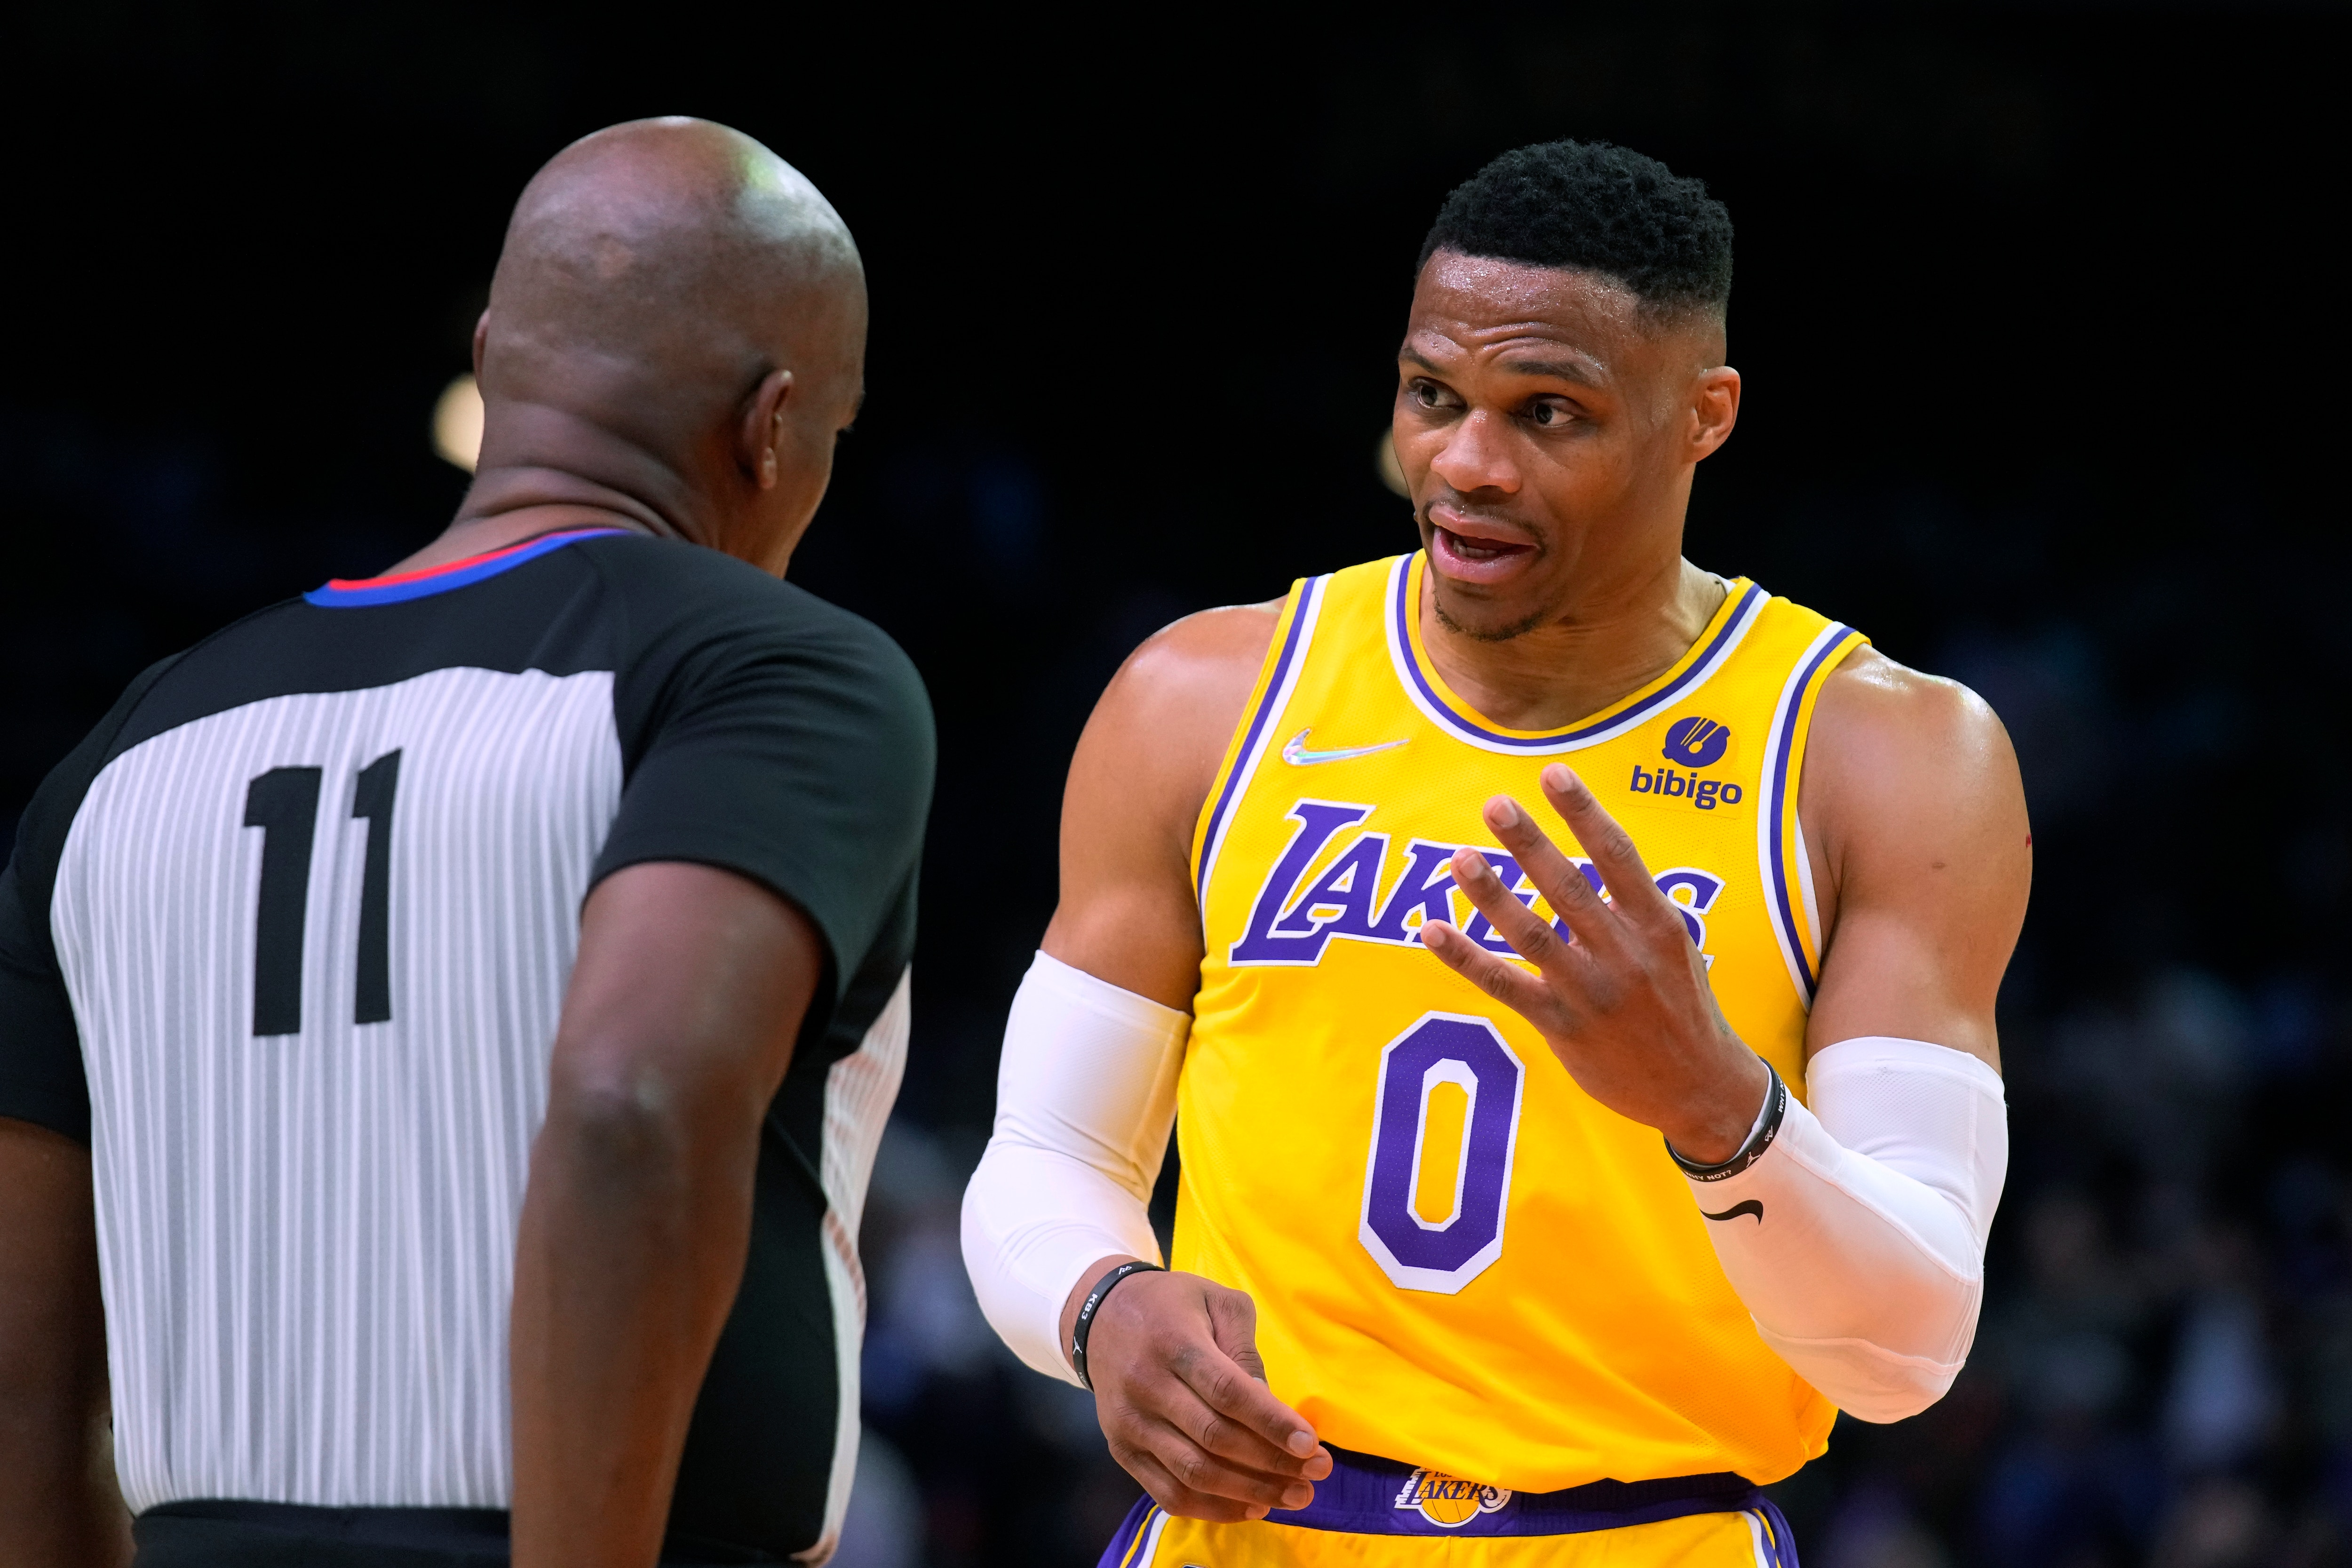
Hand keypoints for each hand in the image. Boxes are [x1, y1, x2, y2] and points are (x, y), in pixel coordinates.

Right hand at [1066, 1261, 1332, 1520]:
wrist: (1100, 1317)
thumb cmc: (1172, 1305)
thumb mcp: (1216, 1301)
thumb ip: (1245, 1348)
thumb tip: (1269, 1405)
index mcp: (1174, 1342)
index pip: (1227, 1391)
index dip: (1271, 1422)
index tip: (1311, 1444)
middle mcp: (1146, 1386)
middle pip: (1215, 1438)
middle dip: (1272, 1463)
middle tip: (1317, 1474)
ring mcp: (1130, 1424)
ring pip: (1194, 1473)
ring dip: (1249, 1492)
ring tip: (1293, 1497)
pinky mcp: (1121, 1451)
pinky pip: (1167, 1493)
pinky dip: (1211, 1509)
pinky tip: (1250, 1508)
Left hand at [1420, 764, 1769, 1163]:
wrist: (1701, 1090)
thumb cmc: (1681, 1006)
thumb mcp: (1675, 947)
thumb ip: (1633, 904)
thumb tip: (1590, 851)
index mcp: (1658, 924)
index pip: (1617, 854)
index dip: (1582, 811)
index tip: (1552, 772)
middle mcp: (1626, 954)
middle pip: (1569, 888)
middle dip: (1530, 843)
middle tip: (1495, 804)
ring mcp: (1593, 992)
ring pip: (1533, 935)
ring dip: (1492, 895)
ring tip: (1459, 858)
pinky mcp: (1563, 1028)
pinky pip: (1505, 985)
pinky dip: (1465, 958)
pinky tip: (1431, 931)